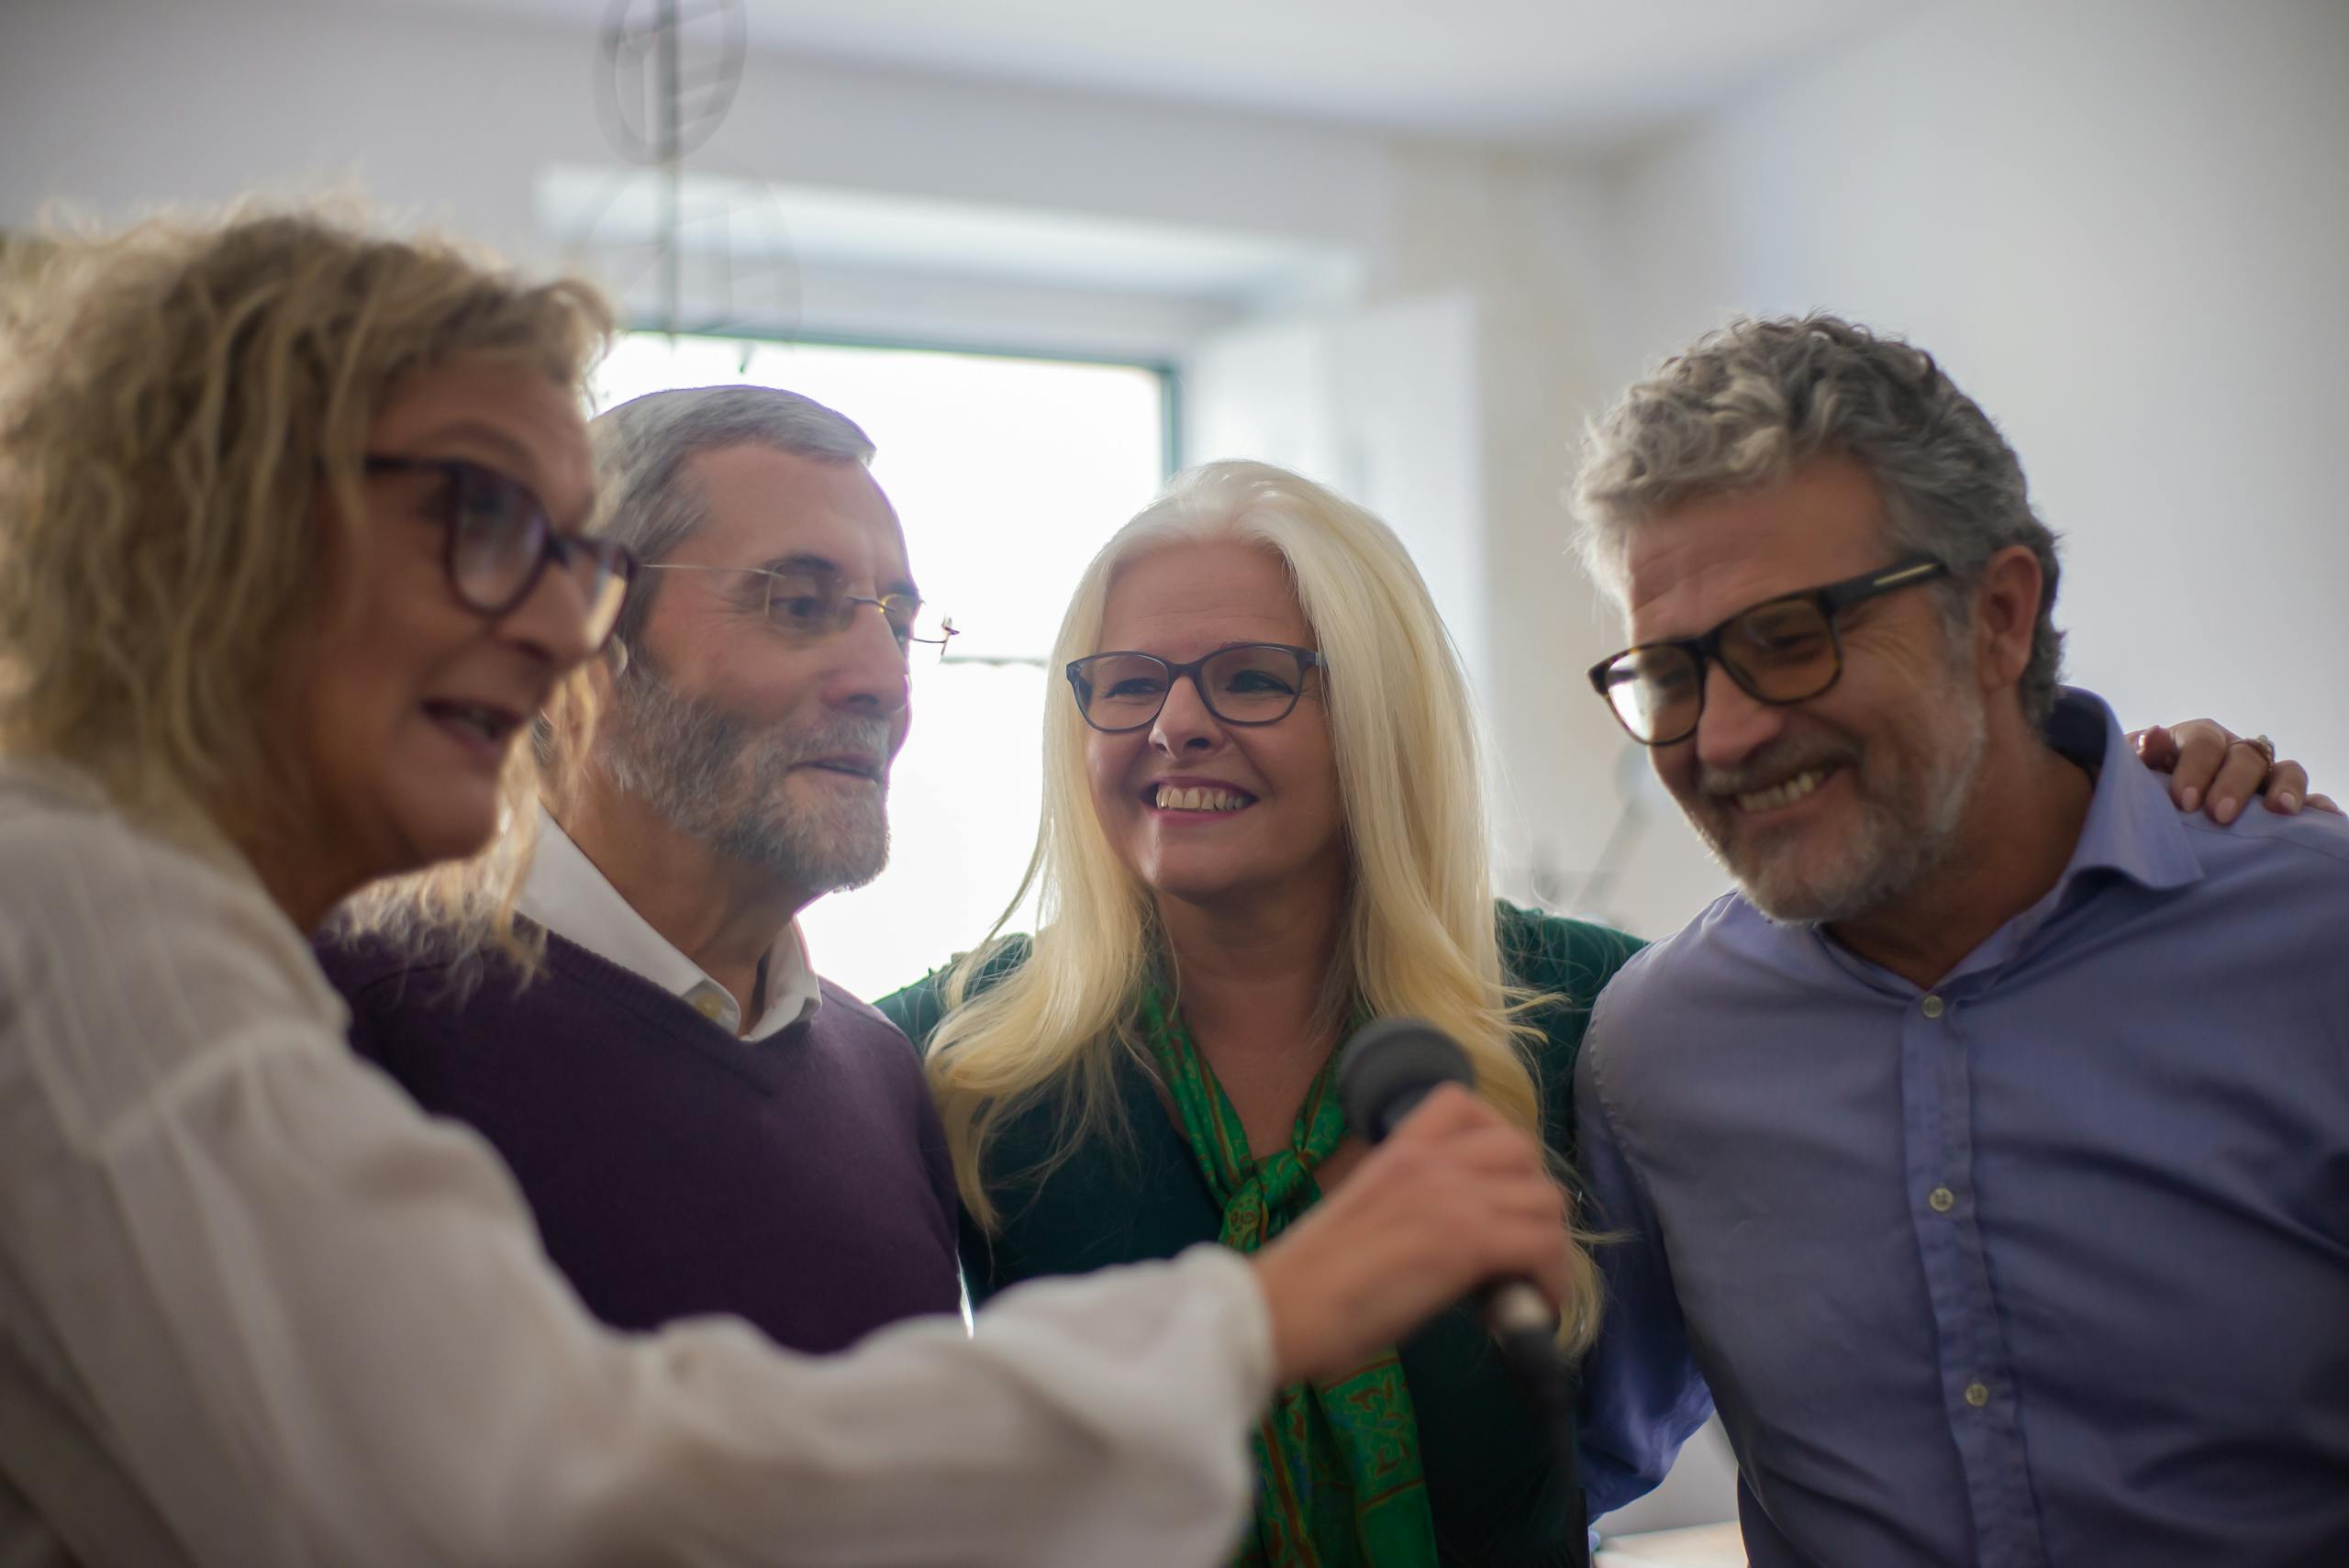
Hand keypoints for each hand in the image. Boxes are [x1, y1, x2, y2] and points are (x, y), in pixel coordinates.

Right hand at [1248, 1084, 1572, 1384]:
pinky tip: (1533, 1307)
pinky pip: (1544, 1247)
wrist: (1282, 1308)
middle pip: (1523, 1150)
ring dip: (1548, 1245)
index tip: (1497, 1184)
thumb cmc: (1309, 1280)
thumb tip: (1461, 1242)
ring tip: (1526, 1284)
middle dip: (1533, 1197)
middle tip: (1518, 1244)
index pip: (1463, 1103)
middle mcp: (1430, 1161)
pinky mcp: (1467, 1241)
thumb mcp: (1364, 1214)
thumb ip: (1413, 1206)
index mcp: (1398, 1150)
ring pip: (1545, 1200)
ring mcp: (1451, 1196)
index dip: (1497, 1138)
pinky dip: (1551, 1281)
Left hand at [2129, 719, 2340, 822]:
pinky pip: (2309, 801)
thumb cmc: (2142, 786)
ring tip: (2282, 812)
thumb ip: (2140, 755)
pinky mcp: (2280, 801)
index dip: (2196, 768)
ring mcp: (2262, 777)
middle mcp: (2235, 752)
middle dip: (2234, 784)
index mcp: (2199, 739)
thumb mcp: (2133, 771)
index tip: (2182, 802)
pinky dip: (2318, 807)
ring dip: (2286, 789)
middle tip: (2218, 815)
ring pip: (2285, 771)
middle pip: (2246, 757)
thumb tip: (2154, 736)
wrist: (2151, 807)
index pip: (2204, 743)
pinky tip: (2326, 819)